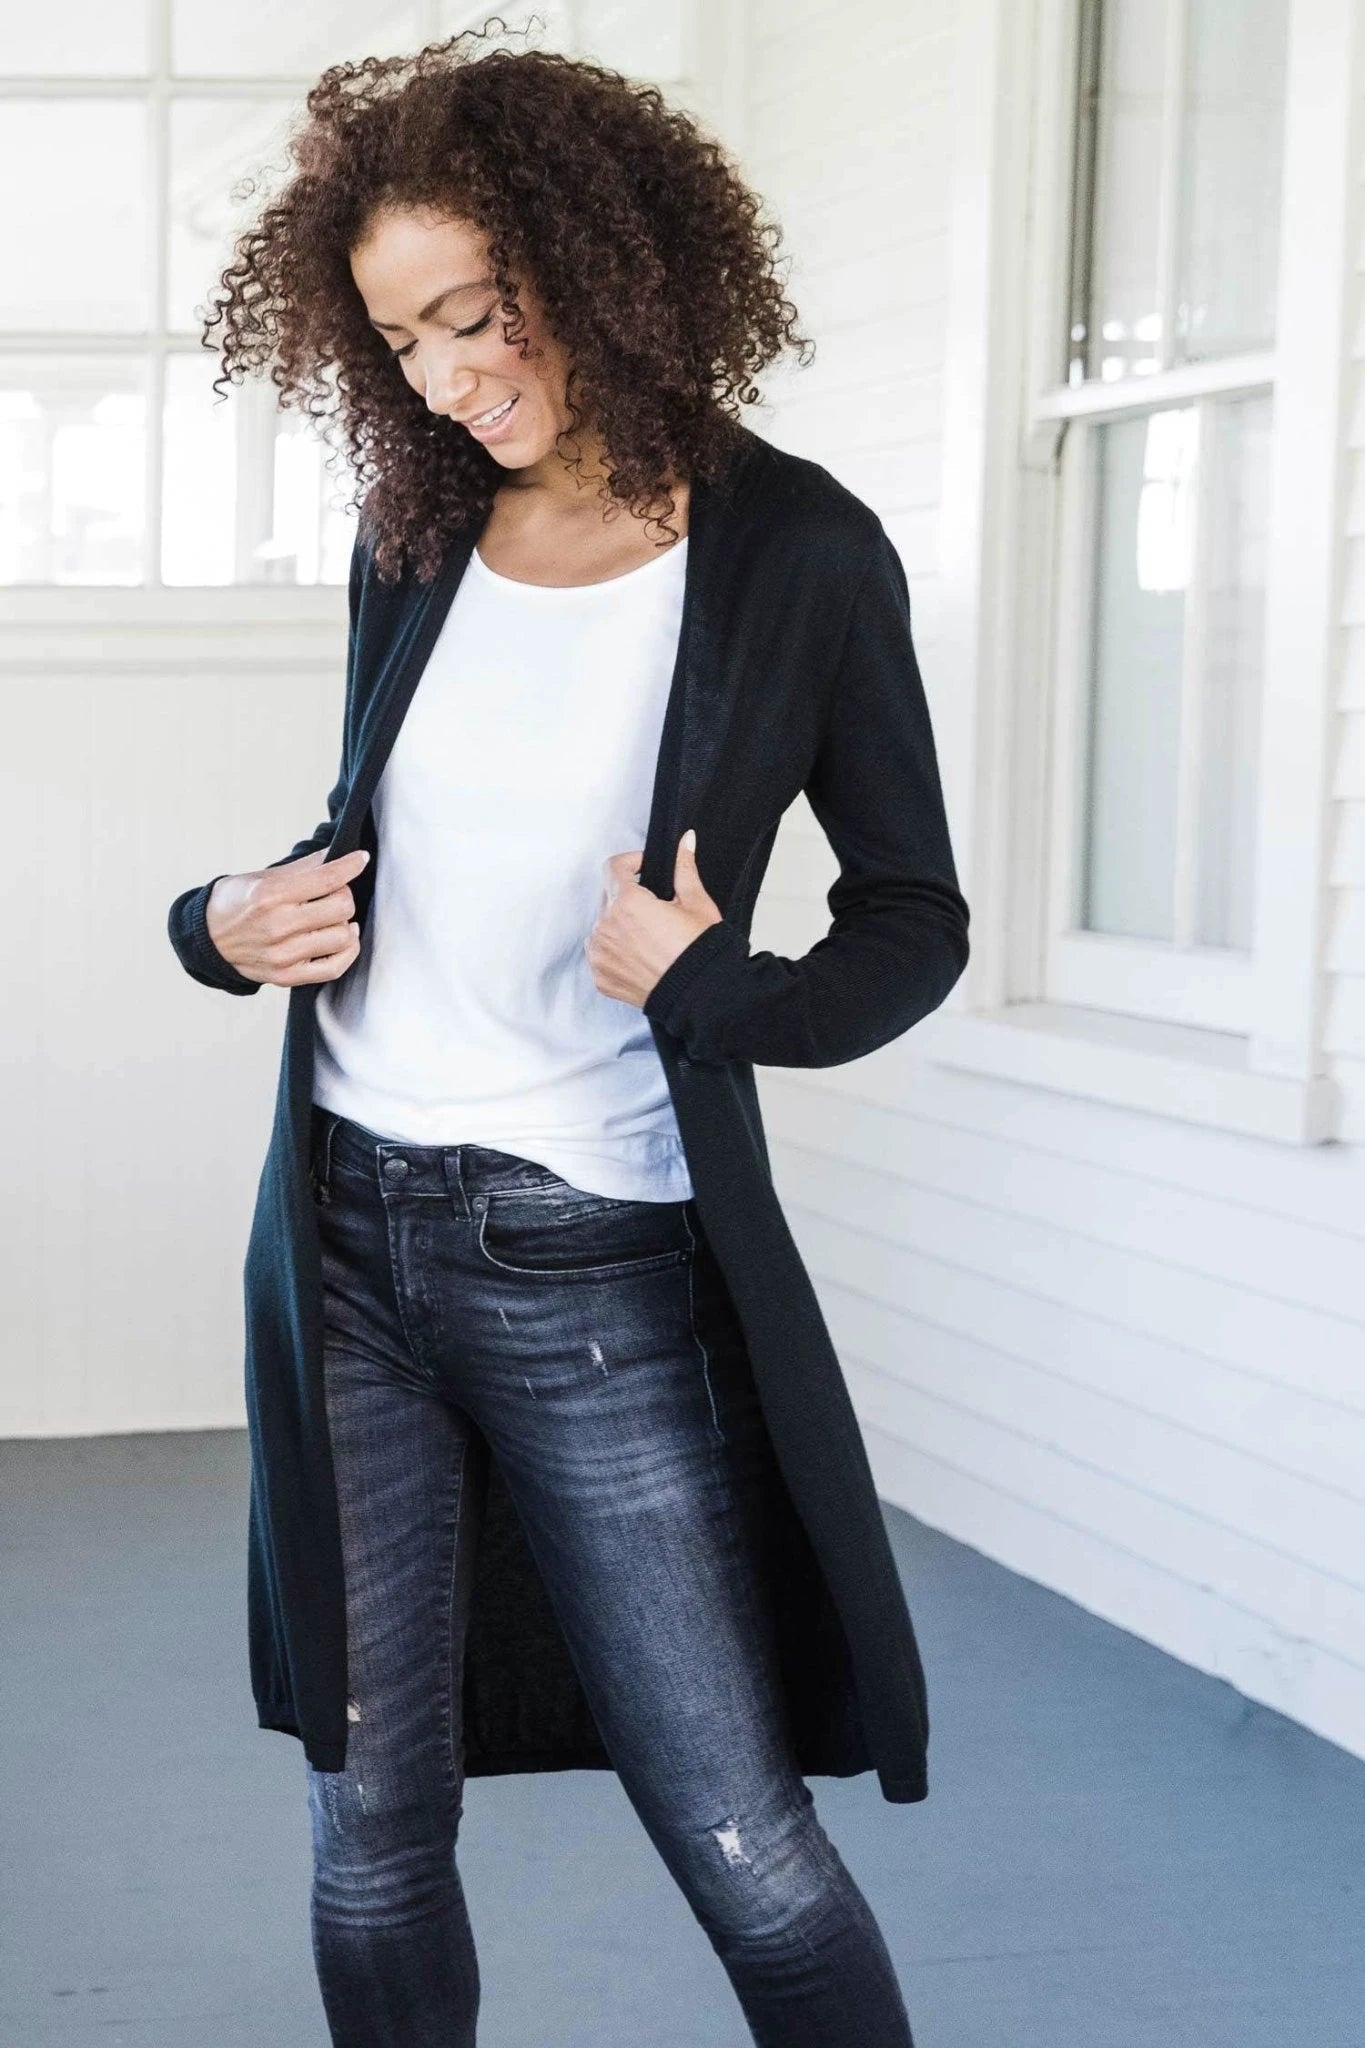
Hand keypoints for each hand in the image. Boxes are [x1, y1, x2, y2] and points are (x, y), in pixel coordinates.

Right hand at [205, 846, 371, 986]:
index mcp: (270, 895)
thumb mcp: (262, 877)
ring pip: (342, 936)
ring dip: (345, 923)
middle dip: (344, 894)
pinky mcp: (287, 976)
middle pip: (341, 907)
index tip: (361, 859)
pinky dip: (347, 950)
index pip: (327, 878)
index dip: (351, 865)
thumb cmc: (234, 904)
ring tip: (334, 916)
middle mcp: (278, 926)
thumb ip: (302, 867)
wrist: (206, 939)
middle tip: (335, 892)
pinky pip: (335, 967)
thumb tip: (336, 854)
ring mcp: (283, 955)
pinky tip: (342, 937)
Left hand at [585, 828, 721, 1008]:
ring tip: (648, 936)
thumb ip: (684, 868)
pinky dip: (614, 949)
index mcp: (626, 903)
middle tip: (655, 908)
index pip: (613, 867)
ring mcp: (599, 954)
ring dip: (618, 923)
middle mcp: (604, 926)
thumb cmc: (700, 950)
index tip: (646, 869)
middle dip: (627, 894)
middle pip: (607, 896)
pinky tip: (640, 955)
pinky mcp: (599, 976)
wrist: (701, 997)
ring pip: (601, 925)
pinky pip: (600, 952)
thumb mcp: (696, 903)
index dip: (631, 862)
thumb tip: (685, 840)